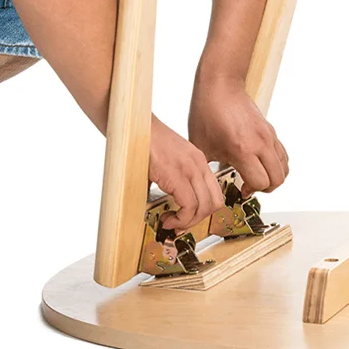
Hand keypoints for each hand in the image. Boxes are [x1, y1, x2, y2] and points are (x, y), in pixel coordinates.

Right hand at [148, 115, 224, 229]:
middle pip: (215, 203)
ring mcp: (189, 169)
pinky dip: (180, 219)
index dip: (204, 211)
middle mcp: (199, 165)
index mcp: (199, 161)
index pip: (215, 193)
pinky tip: (167, 218)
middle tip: (179, 223)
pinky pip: (189, 206)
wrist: (133, 125)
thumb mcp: (168, 162)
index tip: (188, 217)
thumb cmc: (145, 142)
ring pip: (204, 207)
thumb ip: (174, 180)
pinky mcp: (176, 175)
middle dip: (198, 219)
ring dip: (188, 222)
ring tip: (171, 222)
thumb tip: (170, 204)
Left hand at [188, 77, 288, 196]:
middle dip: (266, 188)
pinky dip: (276, 164)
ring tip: (258, 175)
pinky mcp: (271, 130)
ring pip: (284, 167)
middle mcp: (260, 143)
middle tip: (251, 185)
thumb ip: (210, 168)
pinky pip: (282, 154)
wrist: (220, 86)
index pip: (260, 182)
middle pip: (278, 178)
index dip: (251, 191)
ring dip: (273, 176)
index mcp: (242, 150)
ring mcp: (268, 136)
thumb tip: (213, 184)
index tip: (241, 189)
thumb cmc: (208, 112)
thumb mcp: (202, 146)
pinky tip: (260, 162)